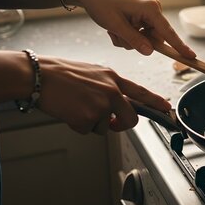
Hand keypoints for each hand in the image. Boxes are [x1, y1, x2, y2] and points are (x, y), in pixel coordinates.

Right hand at [36, 55, 168, 133]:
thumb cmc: (59, 73)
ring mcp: (101, 105)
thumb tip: (115, 105)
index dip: (155, 102)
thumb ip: (108, 87)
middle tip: (111, 124)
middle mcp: (111, 91)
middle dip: (121, 125)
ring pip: (105, 127)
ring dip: (91, 123)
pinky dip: (78, 126)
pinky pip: (88, 131)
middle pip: (131, 119)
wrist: (38, 76)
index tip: (166, 108)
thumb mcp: (92, 73)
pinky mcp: (88, 118)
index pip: (141, 92)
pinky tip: (69, 111)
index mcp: (113, 78)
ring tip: (76, 106)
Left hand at [61, 0, 195, 57]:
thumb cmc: (101, 4)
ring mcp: (147, 13)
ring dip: (128, 40)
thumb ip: (134, 40)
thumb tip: (150, 52)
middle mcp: (153, 9)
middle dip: (136, 43)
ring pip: (145, 38)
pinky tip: (115, 28)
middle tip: (117, 35)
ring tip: (113, 30)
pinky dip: (127, 35)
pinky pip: (139, 34)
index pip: (168, 33)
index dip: (179, 47)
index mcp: (150, 9)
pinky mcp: (141, 15)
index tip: (192, 57)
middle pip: (154, 39)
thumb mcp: (116, 25)